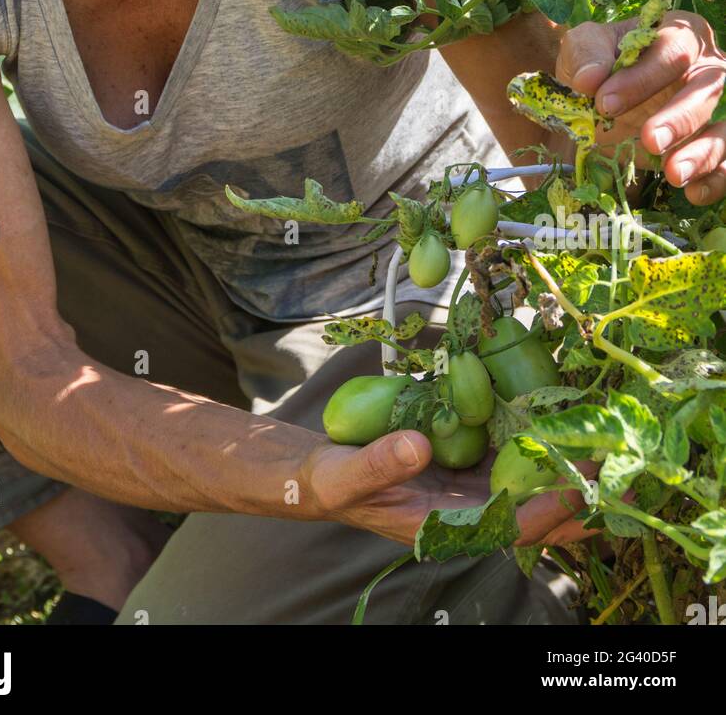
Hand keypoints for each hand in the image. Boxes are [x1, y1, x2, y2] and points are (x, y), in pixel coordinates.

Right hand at [301, 433, 595, 548]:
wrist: (322, 473)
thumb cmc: (332, 480)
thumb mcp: (347, 472)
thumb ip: (381, 464)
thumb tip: (420, 446)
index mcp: (443, 525)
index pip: (509, 524)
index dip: (547, 507)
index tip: (581, 484)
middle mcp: (466, 512)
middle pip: (535, 514)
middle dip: (579, 500)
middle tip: (627, 480)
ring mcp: (470, 490)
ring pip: (530, 488)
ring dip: (568, 471)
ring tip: (611, 448)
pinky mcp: (466, 467)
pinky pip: (510, 460)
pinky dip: (537, 446)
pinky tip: (562, 425)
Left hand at [557, 10, 725, 204]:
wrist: (603, 99)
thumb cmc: (600, 63)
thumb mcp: (583, 48)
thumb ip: (587, 55)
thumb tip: (590, 78)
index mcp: (680, 32)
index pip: (672, 49)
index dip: (643, 77)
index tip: (605, 102)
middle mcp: (708, 67)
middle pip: (708, 88)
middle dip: (680, 116)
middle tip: (651, 140)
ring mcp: (716, 108)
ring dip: (704, 153)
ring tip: (673, 174)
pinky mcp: (713, 142)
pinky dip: (715, 179)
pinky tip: (692, 192)